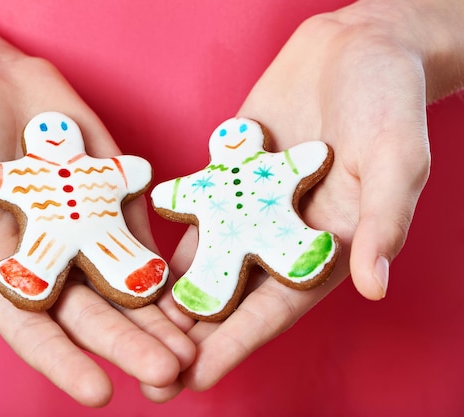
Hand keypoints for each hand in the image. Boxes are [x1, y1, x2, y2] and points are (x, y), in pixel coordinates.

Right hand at [0, 58, 194, 405]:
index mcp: (3, 274)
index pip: (35, 331)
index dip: (64, 363)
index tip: (99, 392)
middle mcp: (51, 264)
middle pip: (95, 316)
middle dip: (131, 346)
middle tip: (167, 376)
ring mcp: (87, 233)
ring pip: (128, 285)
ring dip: (161, 319)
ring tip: (193, 350)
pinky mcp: (114, 201)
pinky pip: (146, 236)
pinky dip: (170, 265)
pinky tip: (197, 291)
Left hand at [171, 0, 452, 390]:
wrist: (355, 47)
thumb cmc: (388, 100)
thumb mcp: (396, 158)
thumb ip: (382, 220)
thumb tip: (374, 285)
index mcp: (324, 246)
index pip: (275, 309)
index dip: (236, 344)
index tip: (197, 378)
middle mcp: (280, 235)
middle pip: (232, 297)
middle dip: (191, 338)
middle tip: (149, 376)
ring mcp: (249, 207)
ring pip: (204, 262)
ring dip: (169, 298)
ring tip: (129, 331)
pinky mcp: (226, 176)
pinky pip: (190, 214)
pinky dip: (165, 239)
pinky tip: (132, 264)